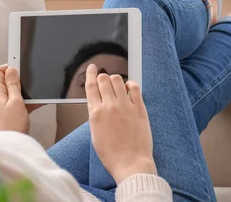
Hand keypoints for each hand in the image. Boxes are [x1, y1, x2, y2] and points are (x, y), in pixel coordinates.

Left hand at [0, 65, 29, 133]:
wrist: (13, 145)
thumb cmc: (12, 125)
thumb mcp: (16, 101)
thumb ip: (13, 84)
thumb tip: (11, 69)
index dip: (9, 67)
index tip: (21, 68)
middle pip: (6, 80)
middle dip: (18, 79)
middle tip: (28, 83)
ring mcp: (2, 105)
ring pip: (13, 91)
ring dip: (24, 91)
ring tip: (33, 95)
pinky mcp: (8, 113)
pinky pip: (17, 102)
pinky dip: (25, 101)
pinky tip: (35, 104)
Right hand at [85, 64, 156, 183]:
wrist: (131, 163)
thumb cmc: (112, 154)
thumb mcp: (95, 134)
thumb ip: (95, 115)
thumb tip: (98, 103)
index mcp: (96, 113)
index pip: (91, 86)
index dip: (91, 74)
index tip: (92, 67)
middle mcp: (109, 106)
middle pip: (104, 80)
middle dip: (103, 77)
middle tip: (105, 79)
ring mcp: (125, 106)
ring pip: (118, 80)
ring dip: (115, 80)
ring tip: (117, 86)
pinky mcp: (139, 108)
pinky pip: (134, 87)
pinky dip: (130, 84)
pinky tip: (129, 88)